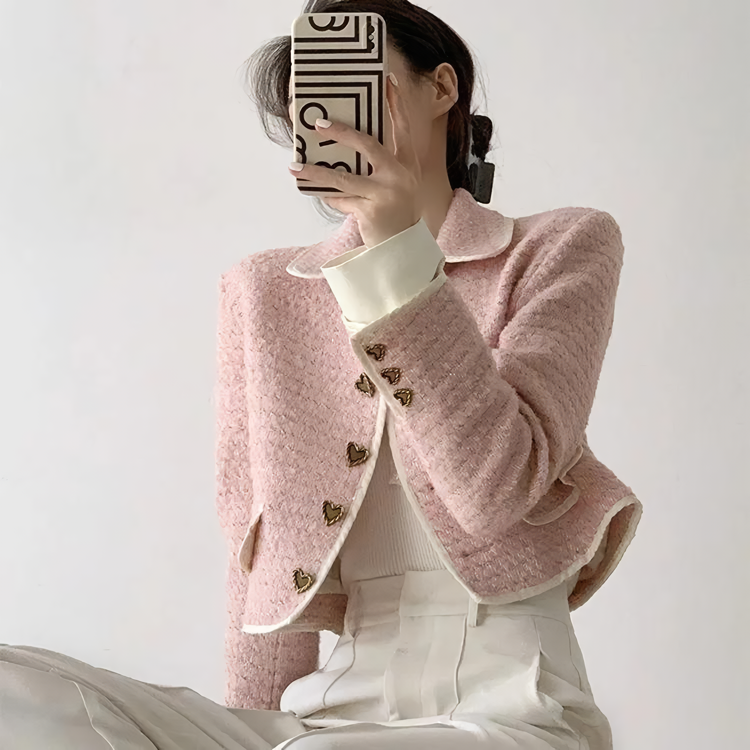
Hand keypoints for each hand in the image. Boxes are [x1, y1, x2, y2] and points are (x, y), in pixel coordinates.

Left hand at [288, 75, 422, 248]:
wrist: (402, 250)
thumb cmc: (396, 214)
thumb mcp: (397, 185)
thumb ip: (380, 166)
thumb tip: (343, 149)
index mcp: (408, 164)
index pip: (402, 128)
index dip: (396, 103)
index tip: (388, 80)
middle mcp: (399, 176)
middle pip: (367, 145)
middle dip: (341, 133)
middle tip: (319, 124)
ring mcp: (385, 194)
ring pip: (342, 178)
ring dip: (315, 172)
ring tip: (294, 167)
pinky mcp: (370, 212)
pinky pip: (340, 199)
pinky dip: (328, 196)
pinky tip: (316, 192)